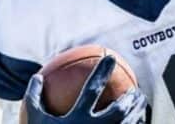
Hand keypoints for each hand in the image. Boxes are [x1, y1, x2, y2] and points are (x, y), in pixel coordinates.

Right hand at [23, 55, 147, 123]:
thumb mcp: (33, 120)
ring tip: (141, 103)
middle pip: (118, 110)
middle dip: (129, 98)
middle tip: (135, 89)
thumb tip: (37, 75)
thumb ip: (34, 98)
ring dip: (137, 112)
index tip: (109, 57)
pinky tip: (137, 122)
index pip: (92, 89)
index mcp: (77, 119)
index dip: (101, 72)